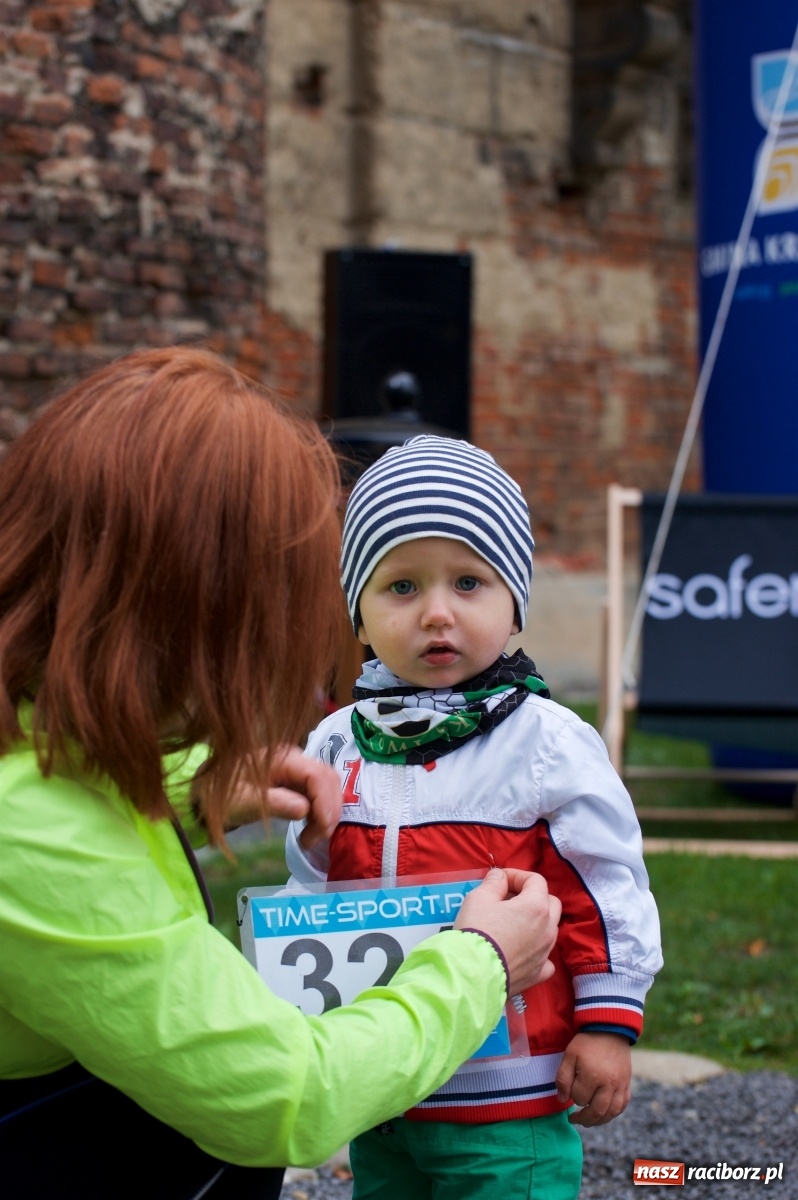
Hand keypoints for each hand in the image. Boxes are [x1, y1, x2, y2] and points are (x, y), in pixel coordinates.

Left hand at [224, 747, 340, 847]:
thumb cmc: (223, 794)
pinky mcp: (298, 782)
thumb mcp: (244, 802)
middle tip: (315, 839)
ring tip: (311, 837)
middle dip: (329, 810)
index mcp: (283, 757)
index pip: (317, 775)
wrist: (209, 791)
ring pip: (328, 787)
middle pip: (328, 779)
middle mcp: (295, 758)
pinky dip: (321, 812)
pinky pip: (319, 794)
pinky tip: (309, 829)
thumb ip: (274, 803)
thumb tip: (305, 809)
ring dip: (327, 813)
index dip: (325, 802)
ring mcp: (298, 769)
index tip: (321, 830)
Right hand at [454, 868, 560, 994]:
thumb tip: (500, 877)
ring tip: (511, 924)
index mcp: (536, 906)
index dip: (517, 876)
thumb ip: (494, 882)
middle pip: (551, 903)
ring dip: (535, 922)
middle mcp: (548, 928)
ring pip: (549, 930)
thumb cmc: (477, 930)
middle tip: (509, 900)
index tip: (499, 880)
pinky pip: (546, 959)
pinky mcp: (538, 974)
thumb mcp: (479, 897)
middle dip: (533, 897)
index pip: (536, 880)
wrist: (473, 973)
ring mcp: (545, 953)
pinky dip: (537, 952)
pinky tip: (523, 952)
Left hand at [556, 1032, 631, 1125]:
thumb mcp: (570, 1055)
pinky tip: (605, 1114)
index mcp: (592, 1076)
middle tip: (575, 1119)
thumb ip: (563, 1078)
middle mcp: (609, 1084)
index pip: (579, 1099)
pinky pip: (623, 1105)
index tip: (568, 1091)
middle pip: (597, 1111)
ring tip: (588, 1121)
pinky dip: (613, 1113)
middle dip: (584, 1119)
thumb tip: (562, 1101)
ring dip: (599, 1121)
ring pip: (611, 1113)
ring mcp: (621, 1085)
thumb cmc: (586, 1042)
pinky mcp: (627, 1083)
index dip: (572, 1097)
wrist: (610, 1029)